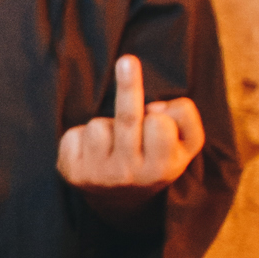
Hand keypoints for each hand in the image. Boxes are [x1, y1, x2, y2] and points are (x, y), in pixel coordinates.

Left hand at [58, 55, 203, 200]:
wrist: (121, 198)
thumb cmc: (156, 155)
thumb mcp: (186, 142)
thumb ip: (185, 117)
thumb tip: (154, 106)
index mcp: (163, 168)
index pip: (161, 125)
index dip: (160, 115)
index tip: (157, 116)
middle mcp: (131, 175)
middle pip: (128, 119)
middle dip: (128, 86)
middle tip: (127, 60)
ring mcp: (99, 176)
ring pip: (99, 125)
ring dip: (106, 124)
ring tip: (113, 141)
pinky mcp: (72, 173)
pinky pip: (75, 134)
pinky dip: (82, 135)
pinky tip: (91, 151)